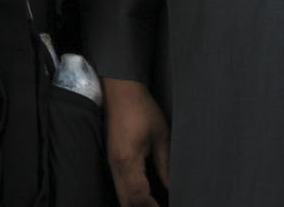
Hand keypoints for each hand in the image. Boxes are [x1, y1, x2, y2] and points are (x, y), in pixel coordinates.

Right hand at [104, 77, 169, 206]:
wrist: (121, 89)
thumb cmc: (141, 108)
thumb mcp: (161, 137)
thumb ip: (165, 165)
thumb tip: (172, 187)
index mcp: (128, 161)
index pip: (139, 197)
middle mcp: (116, 165)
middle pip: (126, 201)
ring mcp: (111, 162)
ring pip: (121, 194)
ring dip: (136, 203)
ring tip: (154, 204)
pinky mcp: (111, 157)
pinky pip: (119, 184)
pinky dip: (130, 194)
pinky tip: (143, 194)